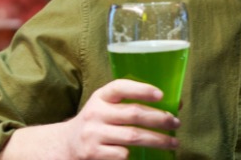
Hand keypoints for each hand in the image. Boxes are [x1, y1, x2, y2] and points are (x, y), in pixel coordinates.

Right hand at [0, 79, 179, 158]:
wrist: (65, 146)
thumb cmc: (96, 124)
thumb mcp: (105, 108)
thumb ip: (129, 104)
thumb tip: (175, 104)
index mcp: (100, 97)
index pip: (120, 87)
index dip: (141, 89)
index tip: (161, 95)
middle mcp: (95, 113)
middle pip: (133, 114)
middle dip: (160, 119)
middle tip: (176, 123)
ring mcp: (93, 134)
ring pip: (133, 137)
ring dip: (158, 140)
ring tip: (172, 142)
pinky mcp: (94, 153)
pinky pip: (123, 154)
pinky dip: (137, 155)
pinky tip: (147, 156)